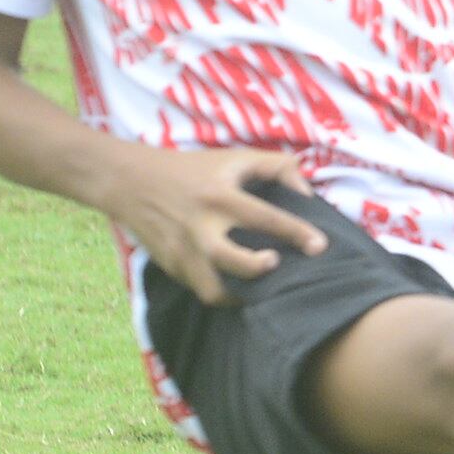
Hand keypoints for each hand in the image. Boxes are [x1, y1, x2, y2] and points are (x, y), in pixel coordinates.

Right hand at [98, 146, 324, 304]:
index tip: (320, 247)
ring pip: (213, 290)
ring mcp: (184, 252)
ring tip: (258, 289)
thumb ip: (276, 167)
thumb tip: (307, 193)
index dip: (297, 233)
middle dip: (259, 268)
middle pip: (234, 260)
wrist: (132, 182)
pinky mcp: (172, 268)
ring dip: (240, 295)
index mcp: (220, 197)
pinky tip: (239, 289)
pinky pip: (201, 291)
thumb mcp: (233, 158)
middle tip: (276, 263)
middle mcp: (202, 228)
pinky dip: (222, 294)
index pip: (267, 218)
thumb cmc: (193, 169)